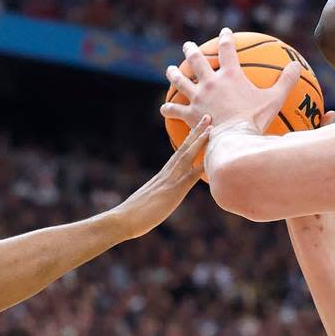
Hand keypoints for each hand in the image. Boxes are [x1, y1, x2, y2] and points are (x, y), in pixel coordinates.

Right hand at [110, 116, 210, 238]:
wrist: (123, 219)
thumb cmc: (135, 214)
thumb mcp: (152, 200)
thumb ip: (161, 194)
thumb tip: (165, 195)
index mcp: (163, 175)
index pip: (179, 153)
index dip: (190, 140)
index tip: (199, 128)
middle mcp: (167, 173)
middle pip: (184, 148)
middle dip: (197, 132)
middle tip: (207, 116)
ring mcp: (170, 180)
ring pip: (187, 155)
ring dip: (199, 140)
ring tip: (210, 126)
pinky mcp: (173, 191)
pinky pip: (190, 176)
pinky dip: (201, 166)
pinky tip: (211, 158)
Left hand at [160, 27, 302, 132]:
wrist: (234, 138)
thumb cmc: (255, 119)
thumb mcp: (275, 98)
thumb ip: (286, 81)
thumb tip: (297, 65)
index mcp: (230, 75)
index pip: (227, 50)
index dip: (226, 39)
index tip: (225, 32)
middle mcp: (210, 82)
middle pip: (197, 61)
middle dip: (191, 51)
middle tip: (188, 45)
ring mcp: (198, 98)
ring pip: (181, 81)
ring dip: (174, 74)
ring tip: (170, 70)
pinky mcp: (190, 114)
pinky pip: (175, 109)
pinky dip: (169, 108)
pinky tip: (164, 109)